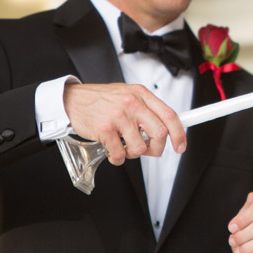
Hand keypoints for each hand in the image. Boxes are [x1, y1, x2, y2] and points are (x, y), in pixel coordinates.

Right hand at [63, 82, 185, 164]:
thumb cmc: (100, 100)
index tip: (180, 146)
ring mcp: (119, 116)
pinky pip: (120, 154)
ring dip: (133, 154)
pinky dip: (118, 158)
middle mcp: (132, 103)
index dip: (179, 134)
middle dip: (157, 148)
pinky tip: (112, 151)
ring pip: (140, 147)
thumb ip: (145, 108)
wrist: (72, 100)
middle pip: (160, 133)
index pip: (169, 115)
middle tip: (149, 150)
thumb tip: (165, 126)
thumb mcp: (127, 95)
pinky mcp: (105, 129)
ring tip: (124, 147)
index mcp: (141, 94)